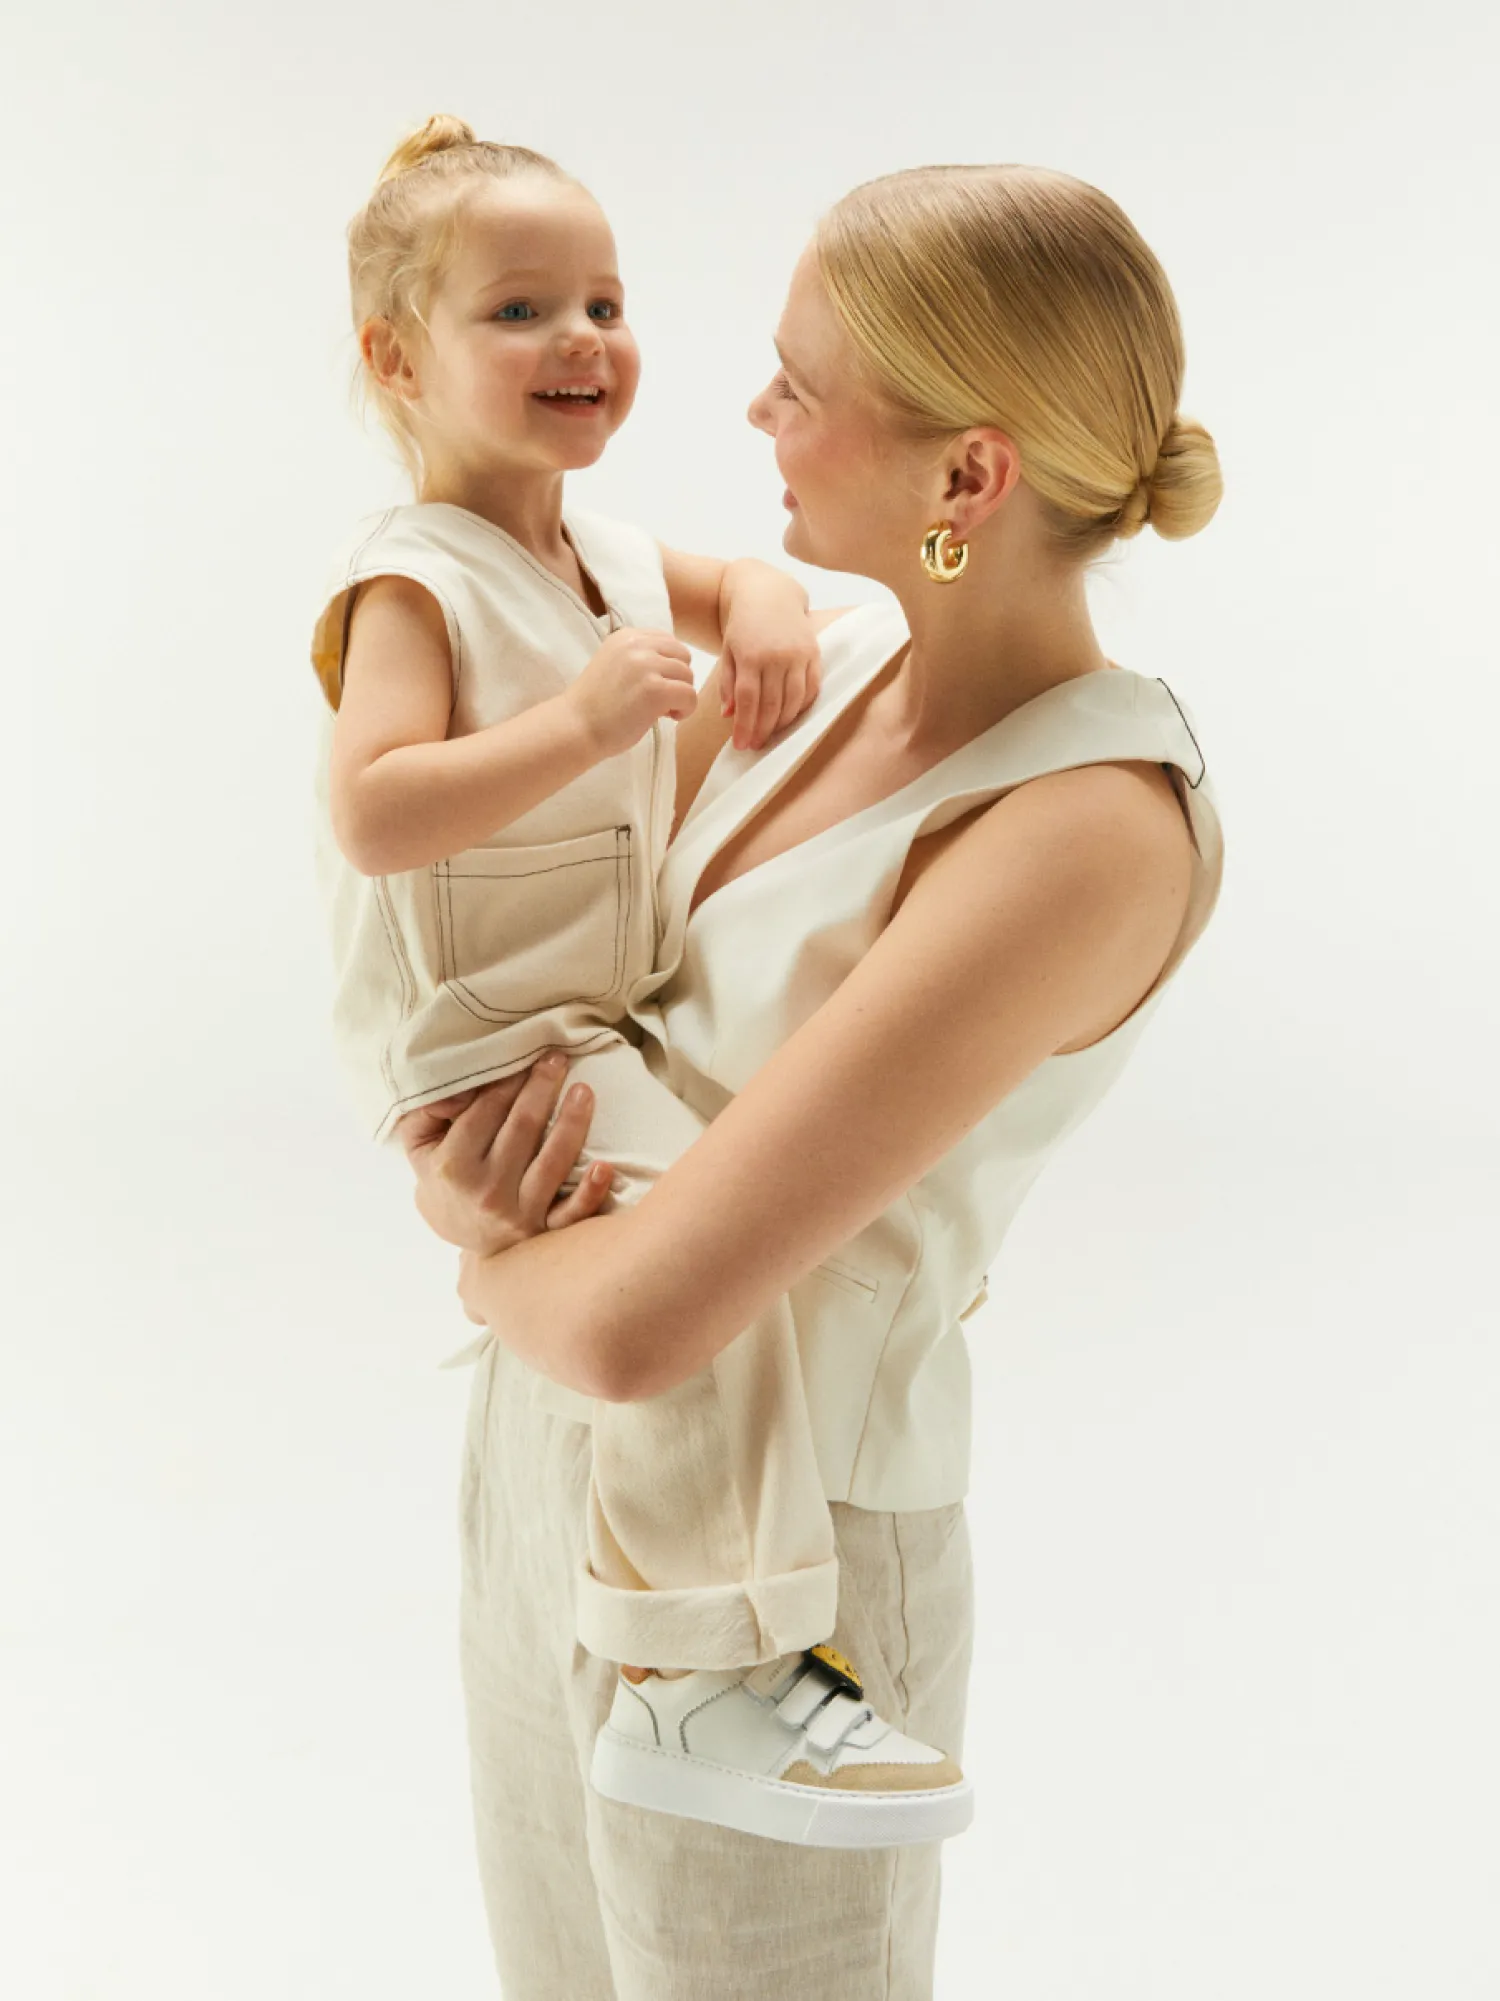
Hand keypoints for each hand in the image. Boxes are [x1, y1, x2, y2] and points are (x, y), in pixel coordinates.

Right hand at [394, 1054, 615, 1257]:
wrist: (462, 1236)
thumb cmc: (445, 1178)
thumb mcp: (420, 1145)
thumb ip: (427, 1110)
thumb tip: (456, 1090)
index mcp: (453, 1165)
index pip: (486, 1111)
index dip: (509, 1080)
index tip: (525, 1054)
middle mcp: (486, 1191)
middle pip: (522, 1129)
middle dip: (542, 1088)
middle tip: (558, 1059)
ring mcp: (518, 1215)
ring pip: (552, 1163)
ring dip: (573, 1124)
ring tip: (584, 1091)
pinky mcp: (544, 1232)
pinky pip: (573, 1214)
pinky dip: (591, 1192)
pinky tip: (605, 1166)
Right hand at [567, 626, 696, 758]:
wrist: (575, 726)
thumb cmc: (594, 704)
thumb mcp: (614, 664)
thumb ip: (639, 658)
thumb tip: (676, 666)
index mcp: (626, 636)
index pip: (668, 641)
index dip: (669, 666)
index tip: (654, 685)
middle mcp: (637, 644)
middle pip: (683, 656)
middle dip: (677, 679)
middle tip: (660, 700)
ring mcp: (646, 666)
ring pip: (688, 676)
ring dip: (680, 696)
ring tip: (661, 710)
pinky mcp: (655, 690)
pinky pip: (690, 696)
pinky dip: (685, 709)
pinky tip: (668, 717)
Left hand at [720, 602, 820, 750]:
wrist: (769, 594)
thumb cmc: (743, 625)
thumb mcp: (728, 651)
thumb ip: (728, 683)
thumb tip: (729, 716)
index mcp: (750, 655)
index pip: (748, 700)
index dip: (745, 726)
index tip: (741, 745)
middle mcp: (777, 656)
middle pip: (772, 705)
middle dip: (763, 730)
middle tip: (755, 745)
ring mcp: (798, 655)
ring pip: (794, 701)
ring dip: (783, 723)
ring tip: (771, 734)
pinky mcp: (814, 654)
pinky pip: (812, 689)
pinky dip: (802, 707)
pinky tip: (791, 717)